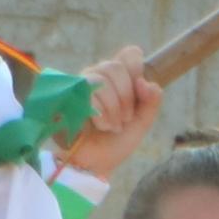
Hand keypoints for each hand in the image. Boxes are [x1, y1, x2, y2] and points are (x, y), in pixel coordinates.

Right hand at [62, 45, 161, 178]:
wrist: (95, 164)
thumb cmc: (115, 141)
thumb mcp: (142, 122)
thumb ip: (151, 101)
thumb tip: (146, 83)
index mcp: (118, 77)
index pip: (130, 54)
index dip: (136, 70)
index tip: (138, 94)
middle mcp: (98, 75)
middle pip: (116, 67)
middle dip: (125, 97)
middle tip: (125, 119)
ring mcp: (80, 84)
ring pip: (102, 79)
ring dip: (113, 108)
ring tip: (112, 127)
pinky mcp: (66, 96)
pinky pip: (88, 93)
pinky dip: (101, 113)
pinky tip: (101, 126)